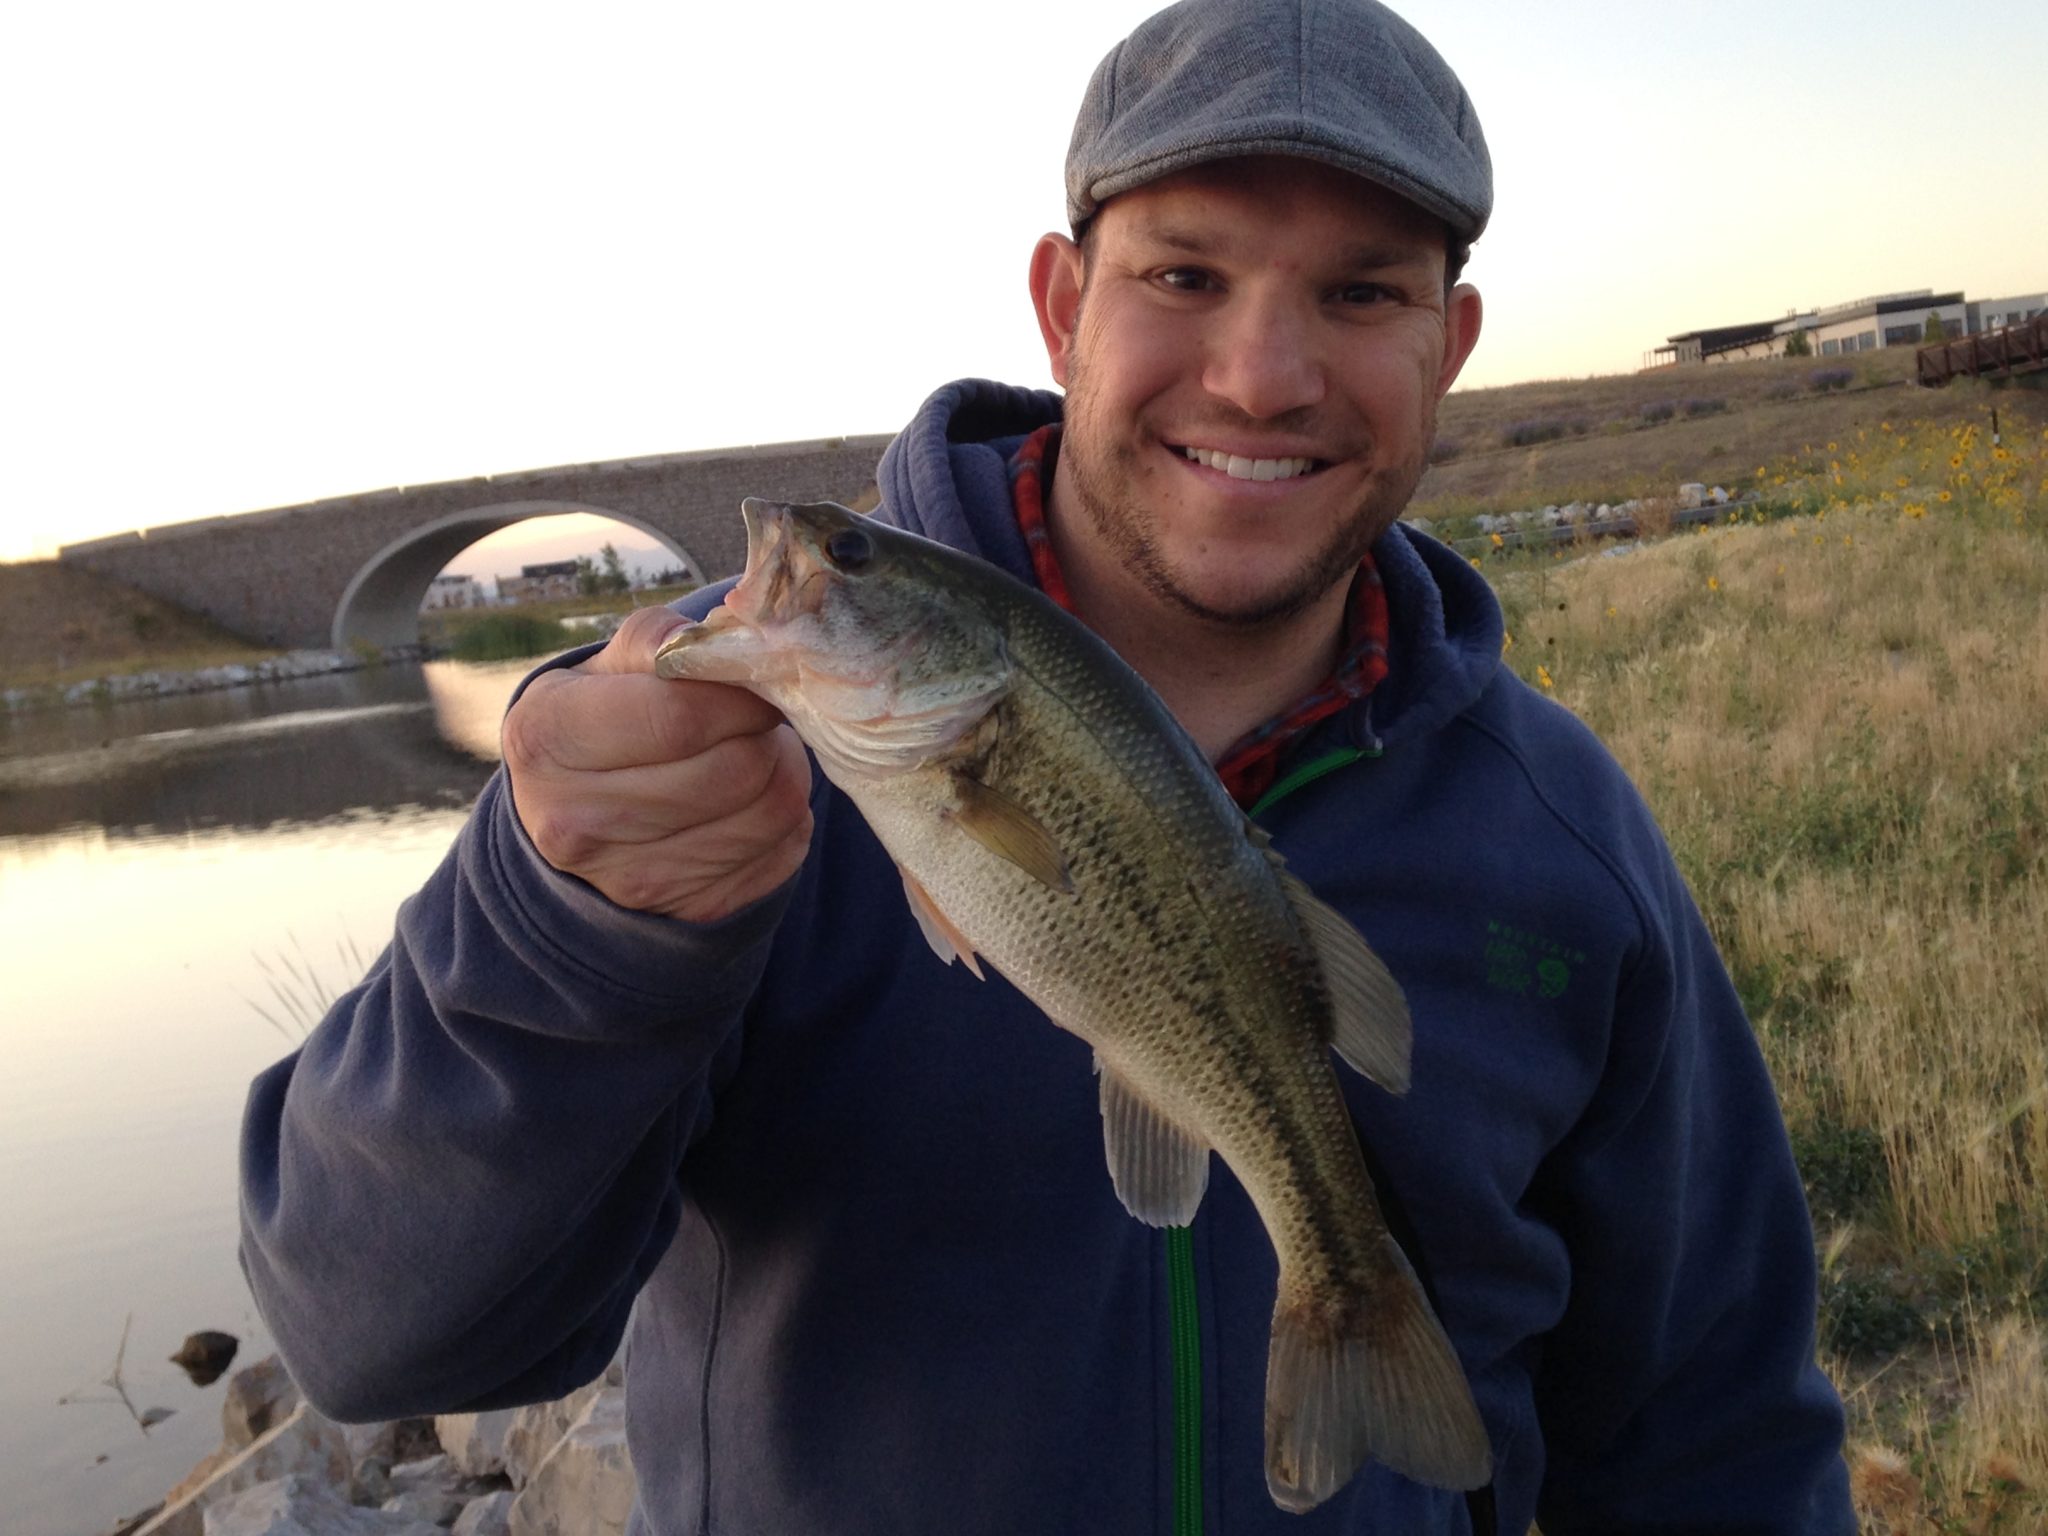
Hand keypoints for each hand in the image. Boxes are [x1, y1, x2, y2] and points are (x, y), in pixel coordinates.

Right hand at [501, 606, 813, 922]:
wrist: (577, 816)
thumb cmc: (601, 720)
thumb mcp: (606, 668)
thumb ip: (661, 641)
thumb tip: (724, 642)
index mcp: (545, 739)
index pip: (679, 717)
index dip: (737, 694)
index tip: (752, 679)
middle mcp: (574, 822)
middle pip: (732, 770)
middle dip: (763, 732)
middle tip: (758, 715)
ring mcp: (631, 880)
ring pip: (769, 812)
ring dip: (783, 770)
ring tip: (756, 750)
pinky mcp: (688, 910)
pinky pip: (781, 853)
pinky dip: (785, 818)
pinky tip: (753, 799)